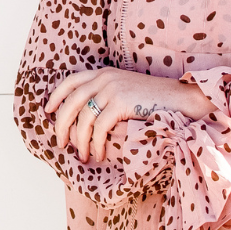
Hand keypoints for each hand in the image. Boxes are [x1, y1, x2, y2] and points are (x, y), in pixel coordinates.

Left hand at [45, 68, 214, 163]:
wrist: (182, 99)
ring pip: (83, 118)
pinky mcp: (121, 103)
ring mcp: (113, 89)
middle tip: (61, 142)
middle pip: (71, 102)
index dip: (56, 96)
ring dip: (79, 141)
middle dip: (61, 124)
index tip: (48, 111)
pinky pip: (99, 128)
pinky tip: (98, 154)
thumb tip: (88, 117)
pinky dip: (95, 144)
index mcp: (105, 73)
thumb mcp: (128, 91)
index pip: (70, 81)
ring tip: (82, 156)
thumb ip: (109, 96)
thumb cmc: (158, 101)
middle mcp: (105, 78)